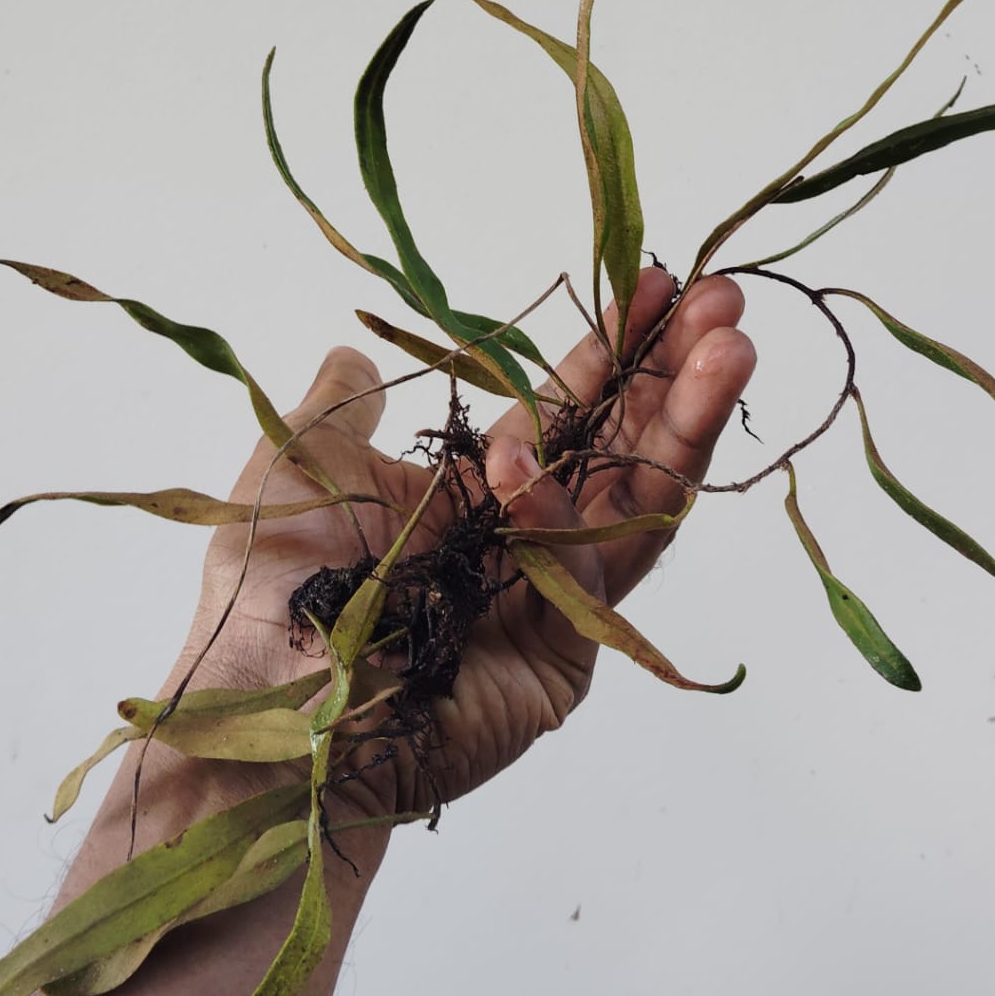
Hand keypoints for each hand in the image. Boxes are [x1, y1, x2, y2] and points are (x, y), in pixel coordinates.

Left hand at [167, 266, 755, 824]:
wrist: (264, 712)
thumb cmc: (270, 587)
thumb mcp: (298, 464)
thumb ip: (341, 406)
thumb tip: (349, 351)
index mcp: (478, 487)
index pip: (568, 406)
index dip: (613, 347)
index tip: (655, 282)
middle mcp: (529, 534)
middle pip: (626, 444)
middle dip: (676, 372)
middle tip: (724, 305)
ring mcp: (555, 595)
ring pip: (641, 502)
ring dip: (686, 424)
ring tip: (731, 352)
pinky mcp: (564, 655)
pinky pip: (586, 573)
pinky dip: (566, 514)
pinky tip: (529, 470)